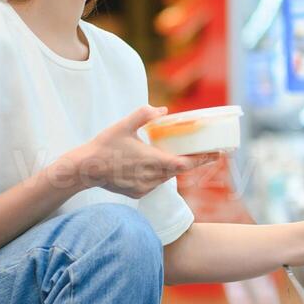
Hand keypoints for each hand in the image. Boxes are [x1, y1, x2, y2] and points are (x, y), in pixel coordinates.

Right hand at [63, 105, 218, 199]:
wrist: (85, 169)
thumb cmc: (104, 146)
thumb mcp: (123, 125)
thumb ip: (144, 114)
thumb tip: (163, 110)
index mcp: (152, 160)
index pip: (185, 163)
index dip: (203, 159)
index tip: (218, 154)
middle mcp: (152, 177)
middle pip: (178, 170)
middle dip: (191, 161)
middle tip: (202, 152)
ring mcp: (145, 187)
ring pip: (166, 177)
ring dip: (172, 167)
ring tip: (177, 155)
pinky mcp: (138, 193)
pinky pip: (154, 183)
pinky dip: (157, 174)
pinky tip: (152, 165)